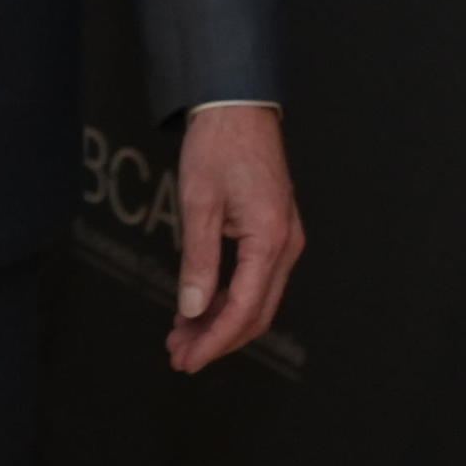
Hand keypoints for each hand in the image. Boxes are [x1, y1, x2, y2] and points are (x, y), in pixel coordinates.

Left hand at [166, 102, 304, 373]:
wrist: (238, 106)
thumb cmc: (218, 146)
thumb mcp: (198, 202)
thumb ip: (198, 260)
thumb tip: (193, 309)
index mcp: (270, 239)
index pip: (245, 309)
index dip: (215, 340)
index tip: (188, 359)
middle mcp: (286, 245)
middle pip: (256, 312)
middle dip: (217, 339)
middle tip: (180, 355)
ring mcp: (284, 239)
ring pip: (256, 299)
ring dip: (221, 322)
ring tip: (182, 336)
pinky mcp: (274, 233)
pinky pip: (256, 279)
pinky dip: (228, 299)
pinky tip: (200, 308)